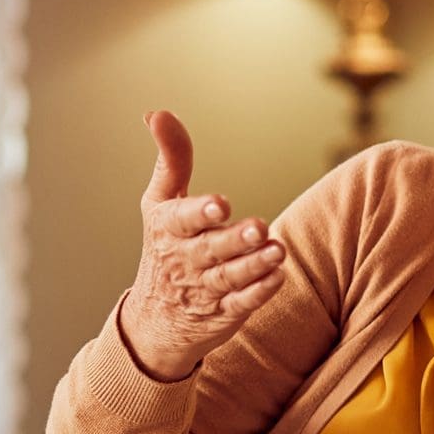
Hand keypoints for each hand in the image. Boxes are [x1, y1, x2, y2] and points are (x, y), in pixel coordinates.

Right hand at [118, 110, 290, 381]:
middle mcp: (185, 261)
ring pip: (230, 278)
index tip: (220, 205)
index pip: (182, 219)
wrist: (154, 320)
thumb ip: (171, 159)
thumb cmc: (165, 247)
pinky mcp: (223, 312)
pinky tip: (278, 276)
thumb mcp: (160, 203)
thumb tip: (157, 113)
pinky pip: (242, 304)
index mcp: (168, 229)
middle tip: (259, 228)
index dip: (201, 212)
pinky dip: (259, 292)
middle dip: (235, 240)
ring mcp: (204, 289)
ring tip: (277, 251)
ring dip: (254, 265)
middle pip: (211, 249)